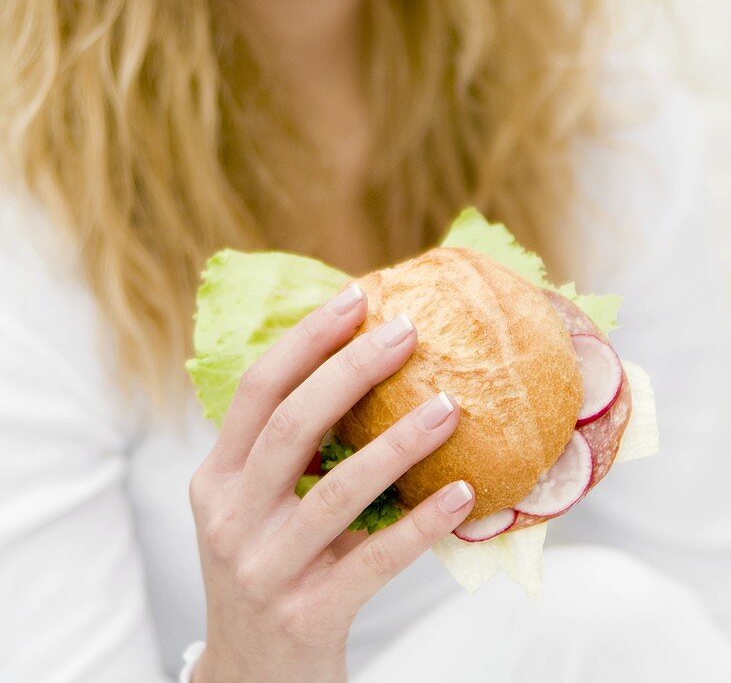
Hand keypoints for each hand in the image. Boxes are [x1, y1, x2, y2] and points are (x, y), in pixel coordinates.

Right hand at [189, 282, 474, 681]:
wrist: (252, 681)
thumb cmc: (268, 572)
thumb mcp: (254, 508)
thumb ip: (285, 450)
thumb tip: (357, 365)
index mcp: (215, 478)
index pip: (257, 389)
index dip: (306, 339)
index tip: (356, 298)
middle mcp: (229, 518)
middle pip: (292, 424)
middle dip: (352, 369)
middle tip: (408, 332)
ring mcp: (264, 570)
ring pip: (337, 489)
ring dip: (399, 442)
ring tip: (452, 406)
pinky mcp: (306, 616)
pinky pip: (375, 560)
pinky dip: (423, 524)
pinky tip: (463, 495)